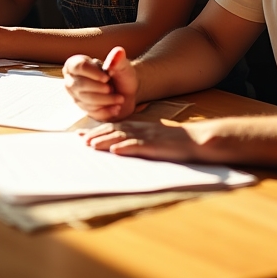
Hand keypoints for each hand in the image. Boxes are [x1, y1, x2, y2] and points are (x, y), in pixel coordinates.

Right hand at [63, 46, 138, 120]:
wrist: (127, 91)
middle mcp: (71, 80)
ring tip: (120, 98)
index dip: (93, 73)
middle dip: (100, 89)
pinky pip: (92, 112)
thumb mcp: (122, 65)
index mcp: (76, 64)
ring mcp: (76, 96)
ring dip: (106, 101)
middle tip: (113, 89)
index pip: (78, 67)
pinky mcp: (84, 109)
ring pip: (86, 101)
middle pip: (80, 85)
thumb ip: (118, 59)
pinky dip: (106, 111)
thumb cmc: (121, 75)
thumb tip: (118, 53)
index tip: (107, 78)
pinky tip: (116, 108)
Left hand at [83, 120, 202, 162]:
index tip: (80, 135)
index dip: (96, 130)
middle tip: (81, 141)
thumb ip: (135, 139)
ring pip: (121, 137)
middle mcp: (139, 129)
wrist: (196, 140)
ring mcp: (147, 136)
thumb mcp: (152, 137)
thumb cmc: (174, 141)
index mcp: (138, 126)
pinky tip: (115, 151)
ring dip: (104, 141)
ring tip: (91, 145)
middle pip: (113, 130)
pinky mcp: (155, 145)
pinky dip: (126, 148)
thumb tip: (116, 146)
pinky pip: (139, 146)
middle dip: (95, 135)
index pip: (112, 126)